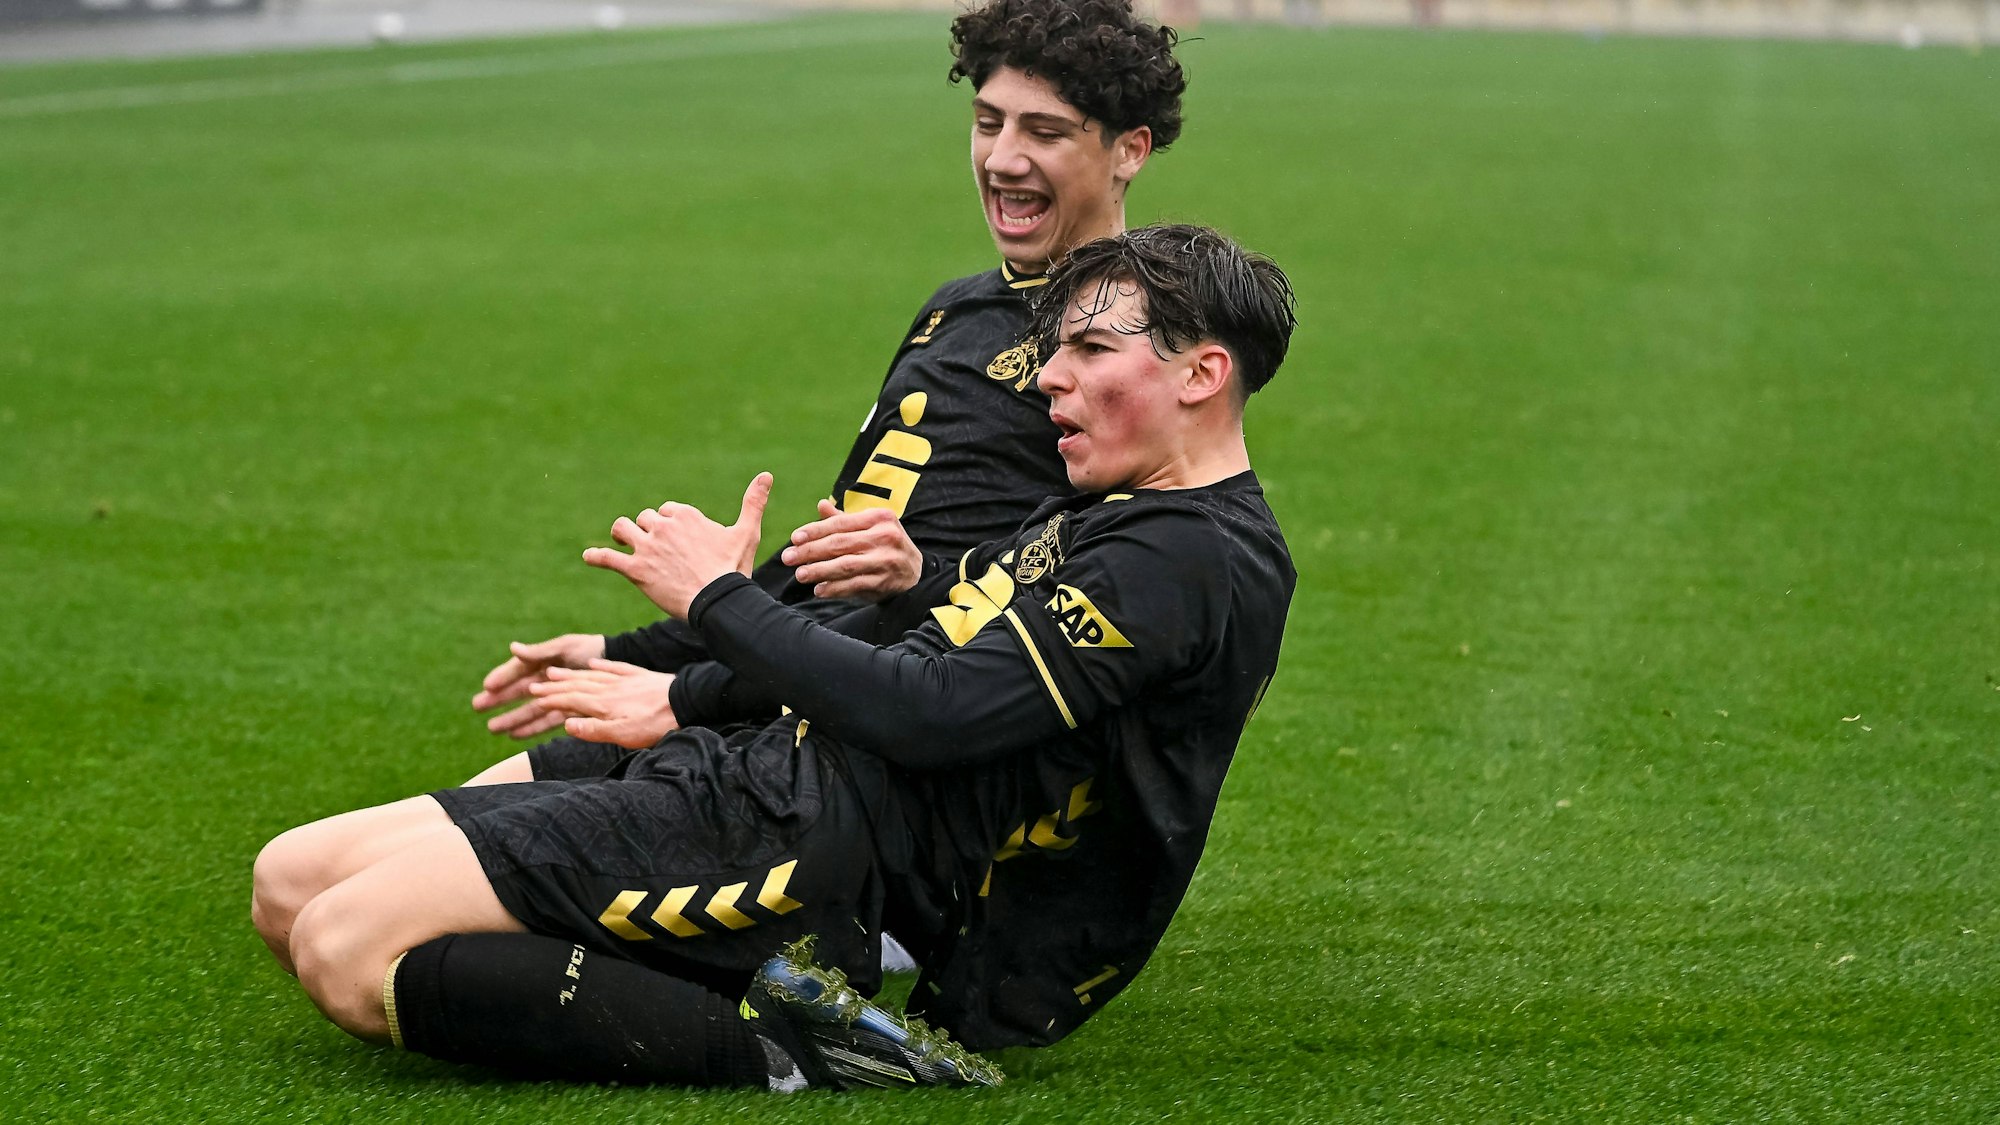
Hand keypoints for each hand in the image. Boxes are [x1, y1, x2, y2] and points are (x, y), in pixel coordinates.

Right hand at [473, 633, 605, 739]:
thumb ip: (540, 652)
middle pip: (518, 691)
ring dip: (511, 718)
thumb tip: (513, 648)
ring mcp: (556, 694)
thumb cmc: (589, 648)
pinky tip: (515, 736)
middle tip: (477, 707)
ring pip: (530, 708)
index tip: (487, 687)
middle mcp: (546, 679)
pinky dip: (532, 727)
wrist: (617, 660)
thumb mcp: (565, 647)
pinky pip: (547, 719)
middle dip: (498, 700)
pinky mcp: (567, 708)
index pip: (517, 671)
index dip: (502, 678)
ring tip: (492, 729)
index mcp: (542, 661)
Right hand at [527, 659, 678, 748]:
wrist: (685, 702)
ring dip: (571, 674)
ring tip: (553, 671)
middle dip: (553, 686)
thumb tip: (565, 725)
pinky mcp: (640, 676)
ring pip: (591, 675)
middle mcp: (609, 688)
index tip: (534, 698)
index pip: (570, 700)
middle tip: (533, 685)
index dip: (551, 700)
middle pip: (576, 686)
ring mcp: (625, 680)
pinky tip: (593, 663)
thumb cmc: (655, 724)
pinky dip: (601, 665)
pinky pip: (615, 667)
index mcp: (603, 704)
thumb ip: (593, 730)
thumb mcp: (623, 735)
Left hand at [584, 473, 772, 618]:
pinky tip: (588, 557)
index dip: (671, 523)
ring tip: (624, 545)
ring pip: (623, 530)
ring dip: (622, 536)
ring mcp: (647, 548)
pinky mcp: (634, 570)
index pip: (668, 510)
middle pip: (645, 519)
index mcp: (685, 515)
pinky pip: (607, 558)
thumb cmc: (733, 569)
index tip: (680, 541)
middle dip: (648, 531)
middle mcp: (663, 526)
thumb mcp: (746, 533)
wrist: (718, 601)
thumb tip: (767, 475)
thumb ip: (753, 502)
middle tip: (656, 549)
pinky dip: (596, 557)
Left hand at [780, 499, 923, 600]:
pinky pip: (854, 585)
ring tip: (800, 574)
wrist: (917, 573)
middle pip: (839, 544)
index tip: (794, 538)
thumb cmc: (887, 546)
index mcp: (879, 518)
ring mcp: (886, 560)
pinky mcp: (885, 581)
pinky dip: (835, 588)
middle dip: (810, 551)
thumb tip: (820, 504)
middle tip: (788, 558)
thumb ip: (845, 519)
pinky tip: (819, 590)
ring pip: (845, 565)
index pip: (840, 523)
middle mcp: (884, 536)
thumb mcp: (872, 527)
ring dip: (819, 571)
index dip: (814, 530)